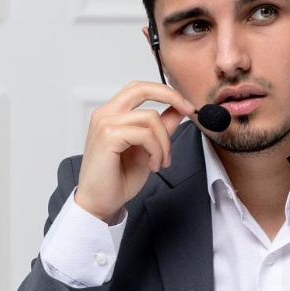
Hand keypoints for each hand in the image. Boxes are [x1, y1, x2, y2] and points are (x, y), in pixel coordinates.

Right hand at [74, 81, 193, 222]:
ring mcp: (104, 123)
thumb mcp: (148, 148)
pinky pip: (145, 134)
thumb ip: (161, 127)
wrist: (100, 202)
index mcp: (112, 114)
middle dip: (171, 96)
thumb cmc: (118, 179)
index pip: (139, 88)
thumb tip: (179, 109)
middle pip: (142, 88)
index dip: (166, 92)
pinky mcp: (107, 136)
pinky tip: (153, 165)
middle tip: (189, 110)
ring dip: (164, 143)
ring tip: (161, 162)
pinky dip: (156, 150)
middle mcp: (105, 113)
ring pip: (150, 118)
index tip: (187, 106)